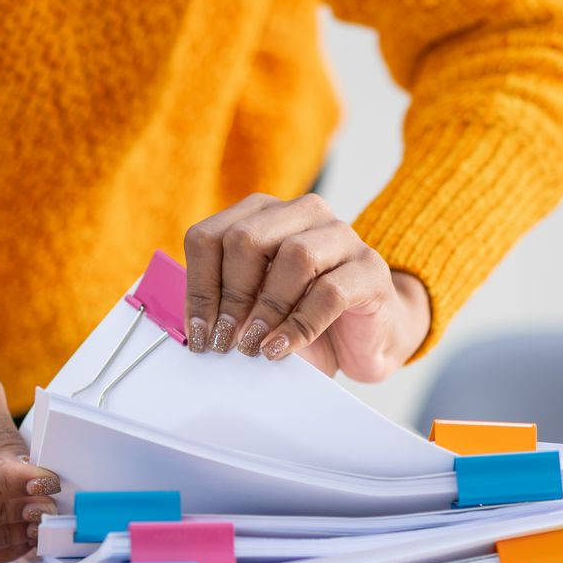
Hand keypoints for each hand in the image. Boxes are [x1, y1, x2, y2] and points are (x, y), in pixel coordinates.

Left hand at [182, 192, 431, 380]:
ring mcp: (340, 235)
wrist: (366, 336)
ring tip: (254, 346)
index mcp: (262, 214)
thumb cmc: (302, 319)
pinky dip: (298, 325)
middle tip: (224, 341)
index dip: (198, 288)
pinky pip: (329, 291)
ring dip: (266, 309)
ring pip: (294, 256)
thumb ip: (225, 305)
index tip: (199, 333)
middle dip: (229, 297)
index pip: (209, 237)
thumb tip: (194, 329)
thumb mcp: (254, 308)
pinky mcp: (369, 268)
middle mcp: (301, 213)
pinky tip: (280, 349)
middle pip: (245, 239)